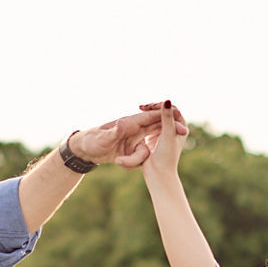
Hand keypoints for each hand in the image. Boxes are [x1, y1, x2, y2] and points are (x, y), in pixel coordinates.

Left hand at [68, 104, 185, 168]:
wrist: (83, 148)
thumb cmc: (91, 142)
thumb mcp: (103, 139)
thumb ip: (115, 131)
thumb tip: (125, 122)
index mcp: (129, 123)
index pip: (150, 118)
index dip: (164, 119)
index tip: (178, 124)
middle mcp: (133, 127)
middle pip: (156, 123)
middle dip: (170, 125)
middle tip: (185, 131)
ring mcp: (133, 135)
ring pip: (153, 133)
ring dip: (164, 135)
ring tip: (179, 136)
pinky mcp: (132, 144)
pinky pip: (147, 143)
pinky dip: (156, 143)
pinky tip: (166, 148)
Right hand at [138, 100, 187, 177]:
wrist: (158, 173)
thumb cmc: (166, 156)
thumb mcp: (167, 134)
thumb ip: (167, 117)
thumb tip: (167, 100)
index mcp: (181, 126)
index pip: (172, 109)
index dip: (161, 105)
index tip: (149, 106)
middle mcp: (174, 128)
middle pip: (164, 111)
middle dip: (153, 107)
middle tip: (141, 106)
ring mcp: (164, 132)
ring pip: (156, 116)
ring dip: (148, 112)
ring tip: (139, 109)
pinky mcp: (155, 136)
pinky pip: (149, 123)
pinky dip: (144, 119)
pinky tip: (136, 117)